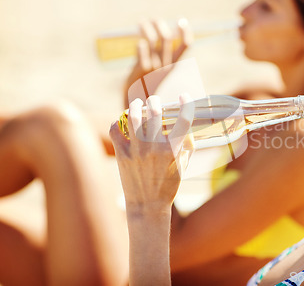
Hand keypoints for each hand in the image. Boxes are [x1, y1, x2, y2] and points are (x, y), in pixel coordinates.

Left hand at [110, 94, 194, 213]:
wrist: (147, 207)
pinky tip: (122, 122)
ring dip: (136, 106)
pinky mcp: (121, 155)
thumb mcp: (183, 167)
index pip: (183, 120)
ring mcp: (136, 151)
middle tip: (155, 102)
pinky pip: (115, 130)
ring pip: (133, 117)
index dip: (186, 104)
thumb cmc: (168, 186)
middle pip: (154, 112)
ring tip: (137, 104)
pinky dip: (118, 122)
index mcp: (173, 150)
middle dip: (155, 102)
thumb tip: (185, 129)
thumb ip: (187, 146)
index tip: (184, 97)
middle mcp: (154, 148)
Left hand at [124, 19, 192, 106]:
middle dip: (160, 25)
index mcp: (174, 68)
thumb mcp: (160, 79)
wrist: (139, 111)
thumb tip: (169, 50)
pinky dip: (140, 43)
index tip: (182, 21)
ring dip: (147, 28)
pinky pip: (141, 49)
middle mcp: (166, 66)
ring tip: (142, 22)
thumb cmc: (149, 94)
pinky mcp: (140, 70)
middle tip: (155, 20)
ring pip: (152, 40)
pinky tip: (137, 41)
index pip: (186, 46)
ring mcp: (153, 67)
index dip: (185, 32)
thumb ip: (165, 66)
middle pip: (167, 38)